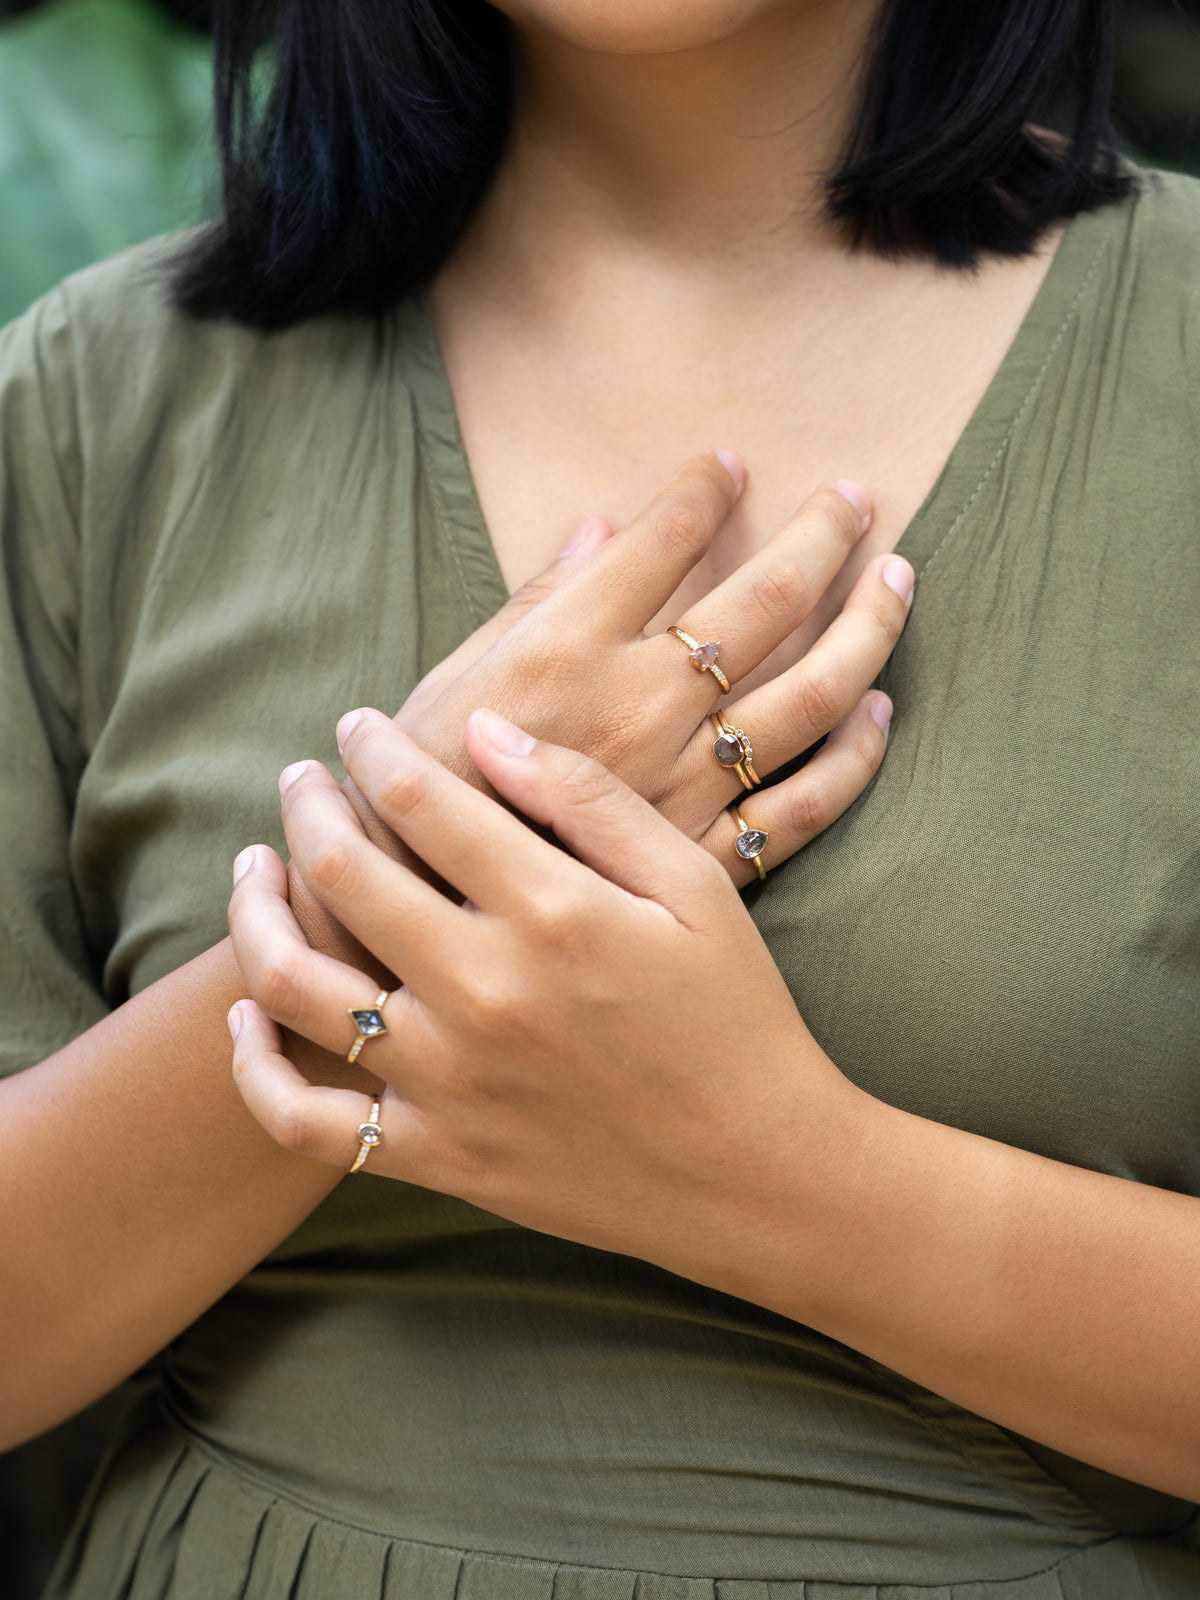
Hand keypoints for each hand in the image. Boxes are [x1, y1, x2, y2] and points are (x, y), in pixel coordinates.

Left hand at [228, 710, 868, 1279]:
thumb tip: (484, 732)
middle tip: (300, 781)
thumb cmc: (735, 1017)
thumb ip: (589, 800)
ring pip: (293, 985)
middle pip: (343, 874)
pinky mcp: (435, 1154)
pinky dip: (255, 1066)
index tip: (357, 727)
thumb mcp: (694, 886)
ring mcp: (448, 1083)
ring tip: (254, 869)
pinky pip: (303, 1119)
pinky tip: (249, 1014)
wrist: (758, 1173)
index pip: (419, 801)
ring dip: (255, 911)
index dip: (373, 749)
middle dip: (307, 807)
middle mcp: (483, 993)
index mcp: (551, 913)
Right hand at [287, 455, 911, 978]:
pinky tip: (880, 711)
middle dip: (820, 535)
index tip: (727, 465)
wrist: (419, 931)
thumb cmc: (416, 797)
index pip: (661, 542)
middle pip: (764, 601)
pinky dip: (855, 755)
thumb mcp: (451, 681)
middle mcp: (640, 708)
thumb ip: (531, 603)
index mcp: (565, 651)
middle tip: (853, 497)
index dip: (702, 492)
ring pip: (811, 692)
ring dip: (868, 626)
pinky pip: (805, 803)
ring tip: (899, 579)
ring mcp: (685, 785)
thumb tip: (599, 528)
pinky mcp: (706, 858)